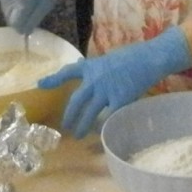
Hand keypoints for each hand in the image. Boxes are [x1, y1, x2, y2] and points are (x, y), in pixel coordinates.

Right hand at [0, 0, 74, 33]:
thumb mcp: (45, 7)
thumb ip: (33, 21)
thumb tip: (24, 34)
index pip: (16, 23)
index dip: (23, 28)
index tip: (31, 28)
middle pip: (10, 21)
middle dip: (20, 23)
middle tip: (32, 15)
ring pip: (7, 17)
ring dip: (17, 17)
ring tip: (29, 8)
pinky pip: (5, 10)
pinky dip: (13, 11)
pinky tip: (22, 5)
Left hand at [39, 27, 191, 137]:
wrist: (151, 58)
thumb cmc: (133, 56)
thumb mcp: (109, 59)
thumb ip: (97, 69)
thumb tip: (86, 74)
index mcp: (92, 66)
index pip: (68, 72)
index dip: (53, 79)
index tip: (40, 85)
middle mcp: (95, 79)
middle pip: (76, 101)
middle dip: (69, 116)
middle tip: (65, 127)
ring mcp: (106, 90)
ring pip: (89, 113)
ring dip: (82, 126)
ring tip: (78, 135)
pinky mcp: (119, 100)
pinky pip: (108, 117)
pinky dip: (103, 126)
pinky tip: (100, 133)